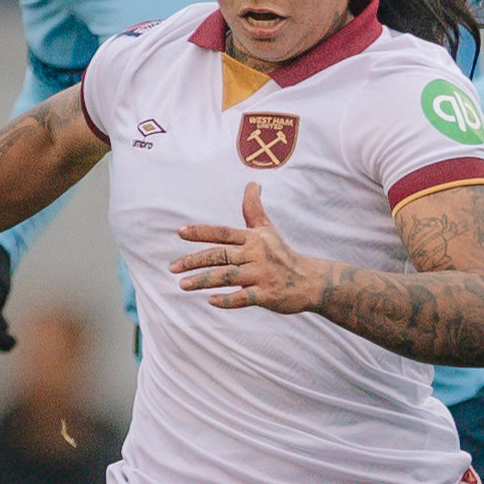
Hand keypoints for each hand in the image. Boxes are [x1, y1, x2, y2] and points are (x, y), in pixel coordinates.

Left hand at [173, 182, 324, 312]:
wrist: (310, 280)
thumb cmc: (283, 254)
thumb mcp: (268, 229)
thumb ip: (254, 208)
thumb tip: (252, 183)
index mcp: (253, 238)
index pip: (223, 232)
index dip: (202, 232)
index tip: (180, 232)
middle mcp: (256, 254)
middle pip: (220, 255)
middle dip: (194, 260)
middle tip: (172, 267)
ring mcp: (261, 275)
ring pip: (228, 276)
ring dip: (204, 280)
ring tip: (183, 285)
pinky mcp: (267, 295)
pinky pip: (243, 298)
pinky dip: (227, 300)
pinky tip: (210, 300)